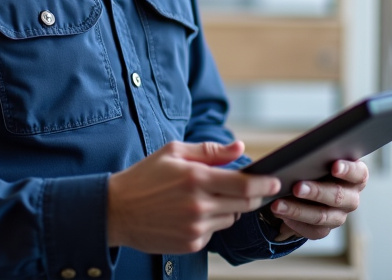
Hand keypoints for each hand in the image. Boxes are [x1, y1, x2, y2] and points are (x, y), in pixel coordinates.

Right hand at [108, 141, 281, 253]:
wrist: (116, 211)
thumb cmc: (144, 177)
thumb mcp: (173, 152)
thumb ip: (210, 151)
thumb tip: (240, 148)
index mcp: (196, 178)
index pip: (245, 185)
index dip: (265, 183)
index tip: (275, 181)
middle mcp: (198, 205)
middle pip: (245, 204)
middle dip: (253, 196)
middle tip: (250, 188)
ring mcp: (195, 227)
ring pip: (231, 218)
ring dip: (228, 208)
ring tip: (204, 198)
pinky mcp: (191, 244)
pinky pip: (214, 232)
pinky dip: (210, 222)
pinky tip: (190, 214)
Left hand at [265, 159, 368, 240]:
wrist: (306, 186)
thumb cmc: (314, 165)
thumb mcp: (318, 158)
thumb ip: (316, 156)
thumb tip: (301, 156)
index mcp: (356, 176)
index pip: (358, 173)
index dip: (347, 170)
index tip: (334, 166)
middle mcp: (352, 198)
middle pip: (337, 196)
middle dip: (316, 191)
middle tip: (296, 187)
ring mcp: (340, 216)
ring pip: (322, 216)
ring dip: (298, 210)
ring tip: (278, 205)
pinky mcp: (325, 229)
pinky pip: (313, 231)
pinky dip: (295, 223)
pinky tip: (281, 215)